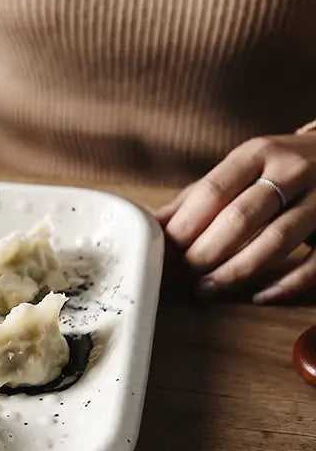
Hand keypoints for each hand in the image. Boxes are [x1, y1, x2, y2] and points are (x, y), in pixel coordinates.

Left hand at [157, 134, 315, 303]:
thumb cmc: (279, 169)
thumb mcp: (242, 169)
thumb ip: (198, 197)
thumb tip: (152, 226)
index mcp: (258, 153)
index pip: (212, 192)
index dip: (184, 228)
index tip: (163, 253)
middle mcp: (293, 170)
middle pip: (239, 219)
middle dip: (204, 253)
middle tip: (181, 276)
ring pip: (275, 242)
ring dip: (235, 271)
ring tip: (206, 289)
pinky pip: (314, 263)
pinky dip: (285, 284)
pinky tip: (259, 296)